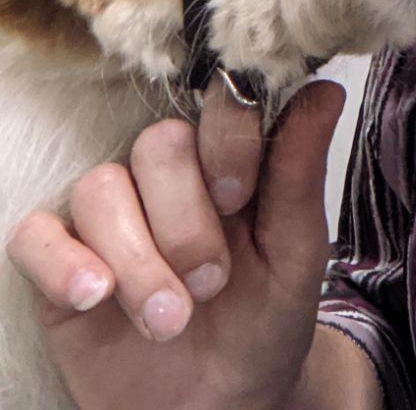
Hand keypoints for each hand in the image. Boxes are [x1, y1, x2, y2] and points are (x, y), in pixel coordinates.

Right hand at [6, 77, 344, 409]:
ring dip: (138, 260)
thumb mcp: (295, 253)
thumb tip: (325, 92)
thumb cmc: (263, 318)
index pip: (217, 104)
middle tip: (211, 283)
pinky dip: (62, 263)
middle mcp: (162, 174)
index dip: (227, 141)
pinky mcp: (57, 259)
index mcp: (225, 156)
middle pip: (158, 145)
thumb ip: (300, 174)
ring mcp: (107, 214)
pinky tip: (95, 295)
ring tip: (169, 321)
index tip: (240, 199)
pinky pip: (35, 236)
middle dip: (187, 222)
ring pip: (100, 189)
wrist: (219, 404)